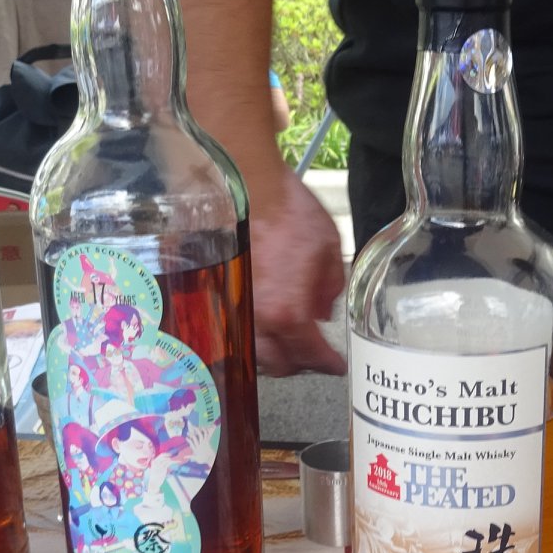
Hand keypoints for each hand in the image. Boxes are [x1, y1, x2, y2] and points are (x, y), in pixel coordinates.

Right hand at [248, 166, 346, 375]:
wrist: (247, 187)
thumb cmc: (287, 211)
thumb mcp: (329, 248)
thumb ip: (329, 288)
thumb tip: (322, 311)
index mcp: (289, 311)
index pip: (311, 355)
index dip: (327, 364)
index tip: (336, 365)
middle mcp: (257, 318)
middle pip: (279, 364)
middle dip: (300, 364)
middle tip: (314, 357)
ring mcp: (233, 307)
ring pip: (252, 351)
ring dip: (273, 354)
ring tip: (288, 344)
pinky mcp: (216, 294)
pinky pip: (232, 328)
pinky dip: (249, 336)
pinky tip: (260, 328)